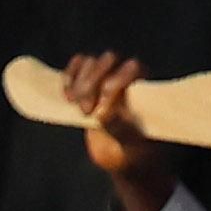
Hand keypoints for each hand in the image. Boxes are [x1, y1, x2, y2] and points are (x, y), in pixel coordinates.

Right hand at [66, 52, 182, 210]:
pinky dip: (68, 78)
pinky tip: (67, 98)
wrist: (122, 152)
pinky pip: (76, 66)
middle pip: (107, 59)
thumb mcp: (131, 142)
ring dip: (78, 84)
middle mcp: (127, 75)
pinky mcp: (87, 82)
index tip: (102, 111)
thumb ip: (121, 127)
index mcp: (144, 85)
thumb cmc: (134, 147)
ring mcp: (106, 77)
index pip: (131, 68)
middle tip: (86, 112)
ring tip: (77, 108)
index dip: (114, 84)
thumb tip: (104, 114)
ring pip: (90, 62)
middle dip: (92, 83)